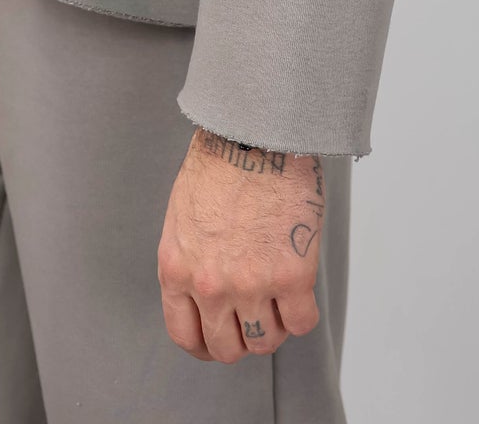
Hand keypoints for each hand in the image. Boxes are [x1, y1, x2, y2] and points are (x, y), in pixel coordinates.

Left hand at [157, 129, 324, 361]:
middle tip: (254, 314)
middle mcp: (210, 285)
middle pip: (227, 348)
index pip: (185, 335)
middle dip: (241, 336)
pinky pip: (301, 322)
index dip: (205, 344)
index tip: (219, 337)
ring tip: (277, 296)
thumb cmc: (220, 163)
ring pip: (266, 342)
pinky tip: (298, 287)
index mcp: (177, 268)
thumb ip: (190, 260)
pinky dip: (301, 312)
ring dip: (273, 325)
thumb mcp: (183, 216)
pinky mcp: (291, 276)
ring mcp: (251, 284)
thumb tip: (205, 292)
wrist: (254, 131)